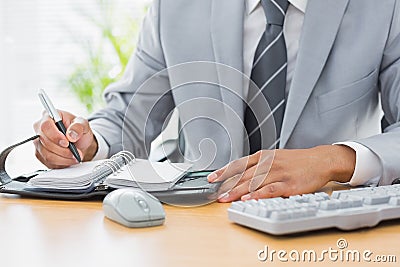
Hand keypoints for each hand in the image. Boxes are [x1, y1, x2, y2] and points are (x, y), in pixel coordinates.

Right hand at [33, 110, 97, 168]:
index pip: (45, 126)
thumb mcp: (83, 124)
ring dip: (63, 158)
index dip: (55, 136)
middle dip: (63, 150)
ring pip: (47, 154)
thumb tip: (71, 134)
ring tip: (75, 156)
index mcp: (49, 116)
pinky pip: (48, 162)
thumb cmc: (79, 130)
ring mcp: (39, 142)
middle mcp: (40, 129)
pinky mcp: (40, 154)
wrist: (80, 143)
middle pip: (45, 142)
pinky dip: (61, 163)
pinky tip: (69, 159)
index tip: (67, 143)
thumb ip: (78, 126)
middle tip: (75, 152)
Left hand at [208, 145, 355, 201]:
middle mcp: (268, 163)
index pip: (239, 164)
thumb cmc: (296, 161)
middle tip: (216, 194)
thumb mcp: (274, 157)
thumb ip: (257, 165)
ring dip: (238, 191)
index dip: (224, 171)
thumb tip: (239, 174)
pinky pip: (270, 189)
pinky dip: (258, 194)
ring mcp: (278, 173)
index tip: (212, 179)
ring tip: (226, 199)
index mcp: (263, 156)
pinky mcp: (288, 184)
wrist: (319, 161)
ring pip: (254, 182)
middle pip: (244, 175)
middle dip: (228, 185)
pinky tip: (249, 199)